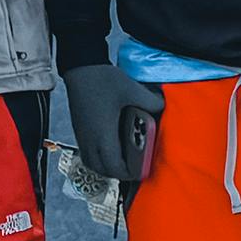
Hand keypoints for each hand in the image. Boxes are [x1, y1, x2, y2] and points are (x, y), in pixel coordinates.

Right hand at [63, 64, 164, 180]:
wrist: (80, 67)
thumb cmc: (102, 79)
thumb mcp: (131, 89)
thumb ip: (150, 102)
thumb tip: (161, 109)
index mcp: (102, 134)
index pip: (115, 166)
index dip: (129, 173)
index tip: (142, 171)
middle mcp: (90, 140)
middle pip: (103, 170)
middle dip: (120, 173)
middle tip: (135, 167)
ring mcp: (82, 136)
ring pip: (93, 164)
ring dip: (108, 167)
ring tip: (123, 161)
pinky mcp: (80, 130)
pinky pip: (88, 155)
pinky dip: (100, 158)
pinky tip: (111, 147)